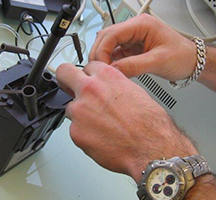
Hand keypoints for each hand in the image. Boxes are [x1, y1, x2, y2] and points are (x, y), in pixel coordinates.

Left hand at [56, 61, 197, 182]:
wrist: (150, 148)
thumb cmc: (149, 124)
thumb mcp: (135, 92)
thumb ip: (114, 86)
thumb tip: (109, 88)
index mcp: (107, 76)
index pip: (87, 66)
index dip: (89, 76)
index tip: (87, 80)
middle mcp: (90, 90)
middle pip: (64, 74)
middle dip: (66, 80)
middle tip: (69, 87)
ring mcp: (80, 111)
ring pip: (71, 108)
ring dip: (81, 115)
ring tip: (100, 126)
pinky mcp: (76, 132)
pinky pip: (75, 130)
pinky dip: (85, 134)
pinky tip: (101, 138)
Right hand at [89, 14, 196, 80]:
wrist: (193, 63)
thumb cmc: (183, 57)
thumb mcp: (158, 62)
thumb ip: (134, 66)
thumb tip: (113, 70)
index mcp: (142, 24)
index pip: (112, 33)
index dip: (102, 49)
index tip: (100, 65)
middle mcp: (135, 28)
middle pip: (106, 37)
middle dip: (99, 54)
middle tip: (97, 70)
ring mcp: (133, 38)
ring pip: (109, 46)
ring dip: (104, 59)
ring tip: (103, 73)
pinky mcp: (133, 48)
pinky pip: (116, 54)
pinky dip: (111, 63)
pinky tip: (111, 72)